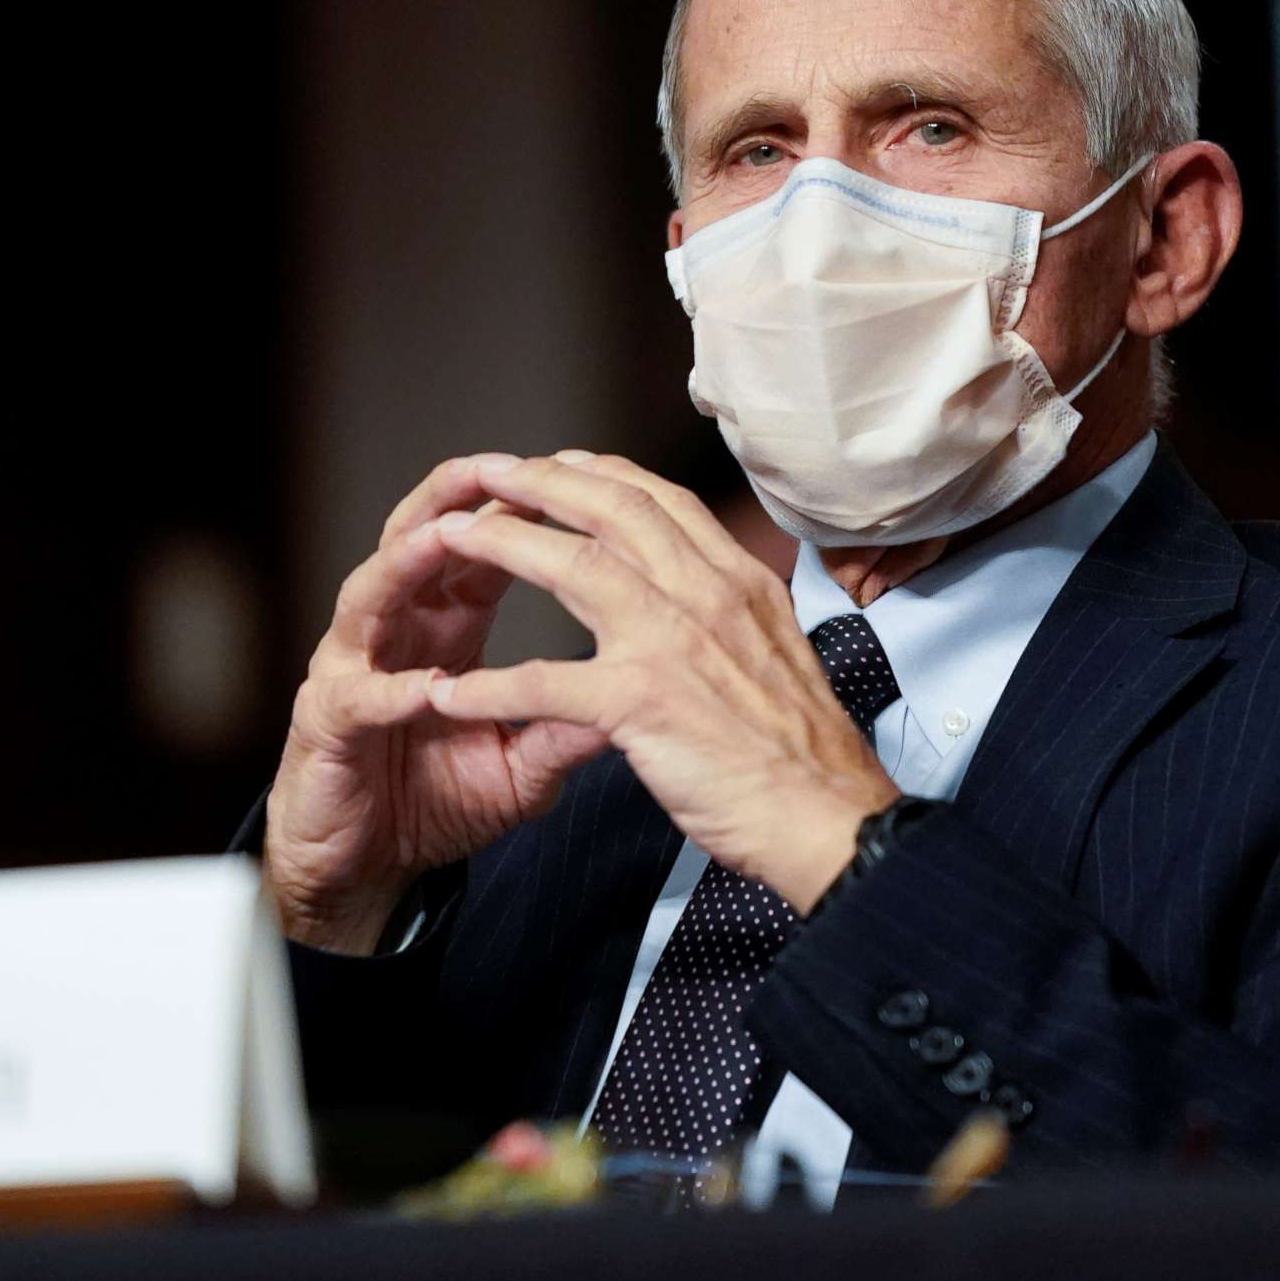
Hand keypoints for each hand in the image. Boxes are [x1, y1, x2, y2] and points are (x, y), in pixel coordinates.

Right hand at [262, 454, 608, 953]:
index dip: (518, 512)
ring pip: (370, 597)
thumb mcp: (523, 763)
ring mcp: (352, 671)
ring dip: (406, 565)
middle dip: (452, 501)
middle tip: (492, 467)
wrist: (368, 867)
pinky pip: (357, 699)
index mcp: (445, 627)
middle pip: (415, 541)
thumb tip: (641, 693)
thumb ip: (568, 724)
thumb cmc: (436, 801)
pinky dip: (389, 689)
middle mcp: (394, 632)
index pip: (483, 549)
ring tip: (444, 538)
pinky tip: (422, 685)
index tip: (565, 482)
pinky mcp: (326, 725)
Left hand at [421, 452, 896, 910]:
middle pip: (612, 511)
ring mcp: (674, 643)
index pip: (665, 502)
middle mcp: (708, 596)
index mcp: (741, 583)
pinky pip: (545, 683)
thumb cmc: (806, 754)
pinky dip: (490, 688)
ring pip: (573, 566)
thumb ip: (736, 612)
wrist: (831, 817)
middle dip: (542, 482)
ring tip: (449, 538)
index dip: (605, 475)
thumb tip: (712, 594)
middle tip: (490, 472)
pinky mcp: (642, 703)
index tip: (564, 463)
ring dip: (502, 545)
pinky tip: (448, 693)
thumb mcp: (781, 651)